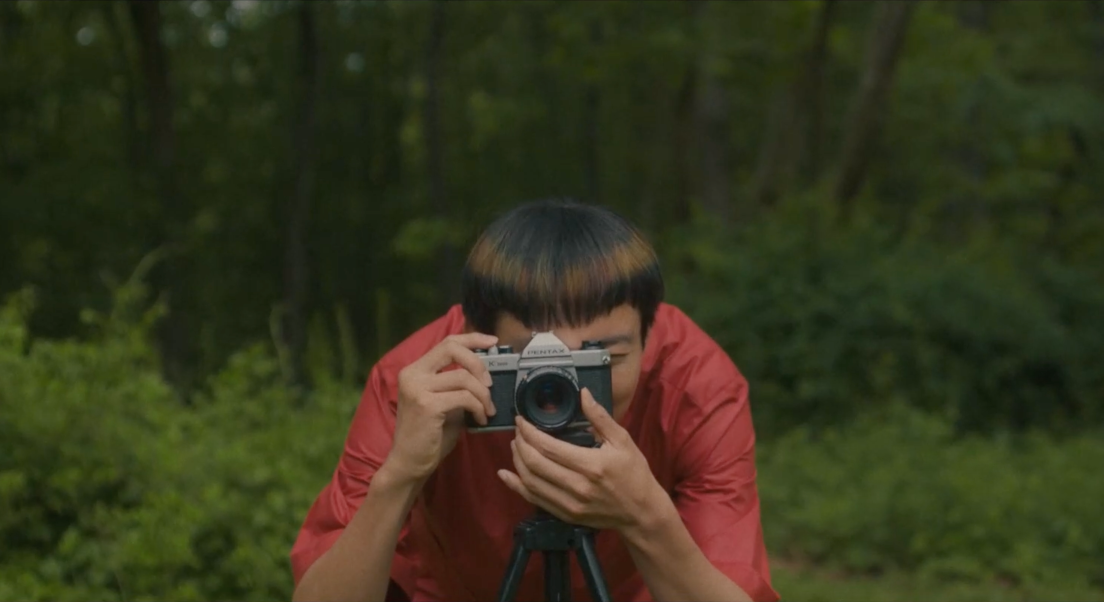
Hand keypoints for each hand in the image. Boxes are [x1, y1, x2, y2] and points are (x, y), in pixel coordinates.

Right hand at [385, 332, 498, 481]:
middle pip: (453, 349)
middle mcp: (412, 374)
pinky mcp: (427, 405)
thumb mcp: (444, 403)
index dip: (472, 338)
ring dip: (483, 395)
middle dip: (479, 363)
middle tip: (490, 384)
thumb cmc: (429, 436)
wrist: (409, 464)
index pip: (447, 342)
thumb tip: (485, 374)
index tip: (493, 342)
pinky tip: (480, 420)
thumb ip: (457, 386)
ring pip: (464, 377)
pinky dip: (478, 407)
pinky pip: (464, 397)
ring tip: (487, 411)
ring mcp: (417, 388)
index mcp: (415, 370)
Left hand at [497, 388, 666, 531]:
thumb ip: (600, 417)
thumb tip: (583, 394)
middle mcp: (577, 486)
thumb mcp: (623, 441)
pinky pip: (534, 500)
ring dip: (517, 462)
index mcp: (591, 465)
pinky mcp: (566, 515)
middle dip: (520, 444)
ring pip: (530, 482)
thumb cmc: (634, 473)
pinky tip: (506, 475)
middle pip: (534, 464)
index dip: (529, 432)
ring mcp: (570, 504)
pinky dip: (516, 486)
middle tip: (518, 431)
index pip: (548, 447)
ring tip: (516, 446)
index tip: (521, 420)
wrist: (641, 512)